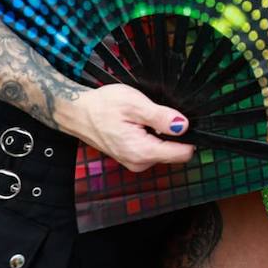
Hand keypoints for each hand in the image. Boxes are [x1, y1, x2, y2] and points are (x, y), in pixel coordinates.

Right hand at [55, 83, 194, 171]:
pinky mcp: (132, 157)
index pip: (182, 154)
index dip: (188, 136)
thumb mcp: (135, 104)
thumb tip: (183, 125)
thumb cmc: (103, 106)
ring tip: (148, 117)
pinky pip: (154, 148)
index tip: (183, 120)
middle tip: (160, 113)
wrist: (78, 113)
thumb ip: (161, 117)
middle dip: (174, 133)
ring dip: (163, 134)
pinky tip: (142, 123)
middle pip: (176, 152)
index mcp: (142, 152)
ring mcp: (135, 162)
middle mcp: (140, 163)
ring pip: (165, 150)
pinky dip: (153, 136)